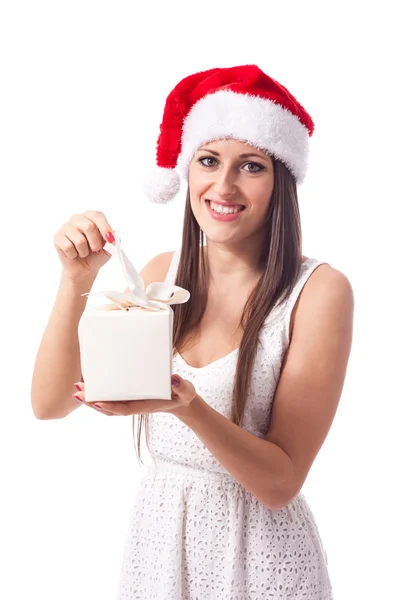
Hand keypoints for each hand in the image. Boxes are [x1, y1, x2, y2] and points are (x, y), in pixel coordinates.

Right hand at [53, 210, 115, 283]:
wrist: (84, 269)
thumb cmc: (96, 255)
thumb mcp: (109, 247)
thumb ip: (113, 239)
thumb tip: (113, 235)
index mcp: (90, 217)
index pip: (97, 215)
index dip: (105, 228)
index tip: (110, 240)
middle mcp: (77, 218)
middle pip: (88, 226)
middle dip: (95, 243)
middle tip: (96, 250)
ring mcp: (66, 227)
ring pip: (79, 239)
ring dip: (84, 251)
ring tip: (83, 252)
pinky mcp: (57, 237)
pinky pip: (68, 247)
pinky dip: (74, 255)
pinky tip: (74, 254)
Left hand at [72, 375, 197, 416]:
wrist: (180, 402)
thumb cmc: (182, 395)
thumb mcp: (185, 390)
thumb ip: (181, 386)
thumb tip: (174, 380)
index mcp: (144, 405)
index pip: (124, 409)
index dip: (110, 406)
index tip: (97, 401)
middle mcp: (134, 405)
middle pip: (109, 408)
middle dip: (92, 402)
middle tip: (77, 392)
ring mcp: (130, 403)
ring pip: (107, 405)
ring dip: (91, 400)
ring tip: (77, 391)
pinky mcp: (129, 398)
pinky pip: (110, 400)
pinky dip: (98, 396)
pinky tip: (89, 389)